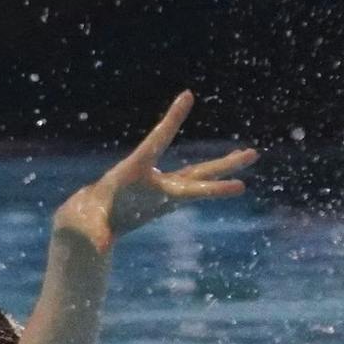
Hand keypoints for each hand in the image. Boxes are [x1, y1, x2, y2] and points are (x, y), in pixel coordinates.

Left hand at [55, 93, 257, 251]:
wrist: (94, 215)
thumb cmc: (90, 215)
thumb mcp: (91, 224)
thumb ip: (96, 234)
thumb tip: (98, 248)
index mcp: (135, 170)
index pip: (156, 140)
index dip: (172, 119)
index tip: (188, 94)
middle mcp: (156, 176)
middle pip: (194, 171)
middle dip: (222, 167)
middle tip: (252, 154)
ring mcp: (166, 187)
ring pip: (201, 176)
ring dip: (227, 168)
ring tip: (252, 154)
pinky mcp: (170, 197)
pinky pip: (197, 188)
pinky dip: (216, 184)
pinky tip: (235, 179)